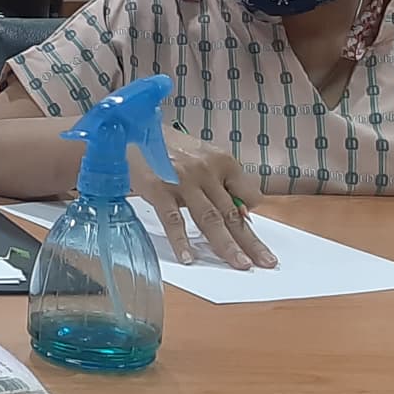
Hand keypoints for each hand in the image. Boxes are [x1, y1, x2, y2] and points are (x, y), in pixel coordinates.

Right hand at [130, 130, 276, 269]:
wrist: (128, 129)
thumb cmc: (165, 145)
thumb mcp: (200, 155)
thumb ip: (219, 180)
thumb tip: (237, 211)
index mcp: (222, 160)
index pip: (248, 195)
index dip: (250, 217)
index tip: (251, 234)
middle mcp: (207, 170)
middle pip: (233, 213)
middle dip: (251, 241)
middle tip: (265, 262)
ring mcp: (183, 180)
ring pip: (211, 220)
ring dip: (226, 245)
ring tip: (239, 264)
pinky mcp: (159, 189)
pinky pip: (174, 220)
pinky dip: (181, 241)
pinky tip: (189, 258)